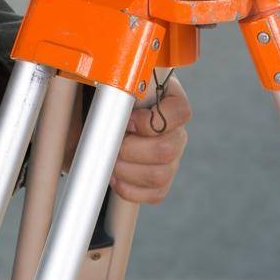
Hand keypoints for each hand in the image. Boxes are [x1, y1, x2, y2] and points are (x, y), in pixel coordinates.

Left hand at [66, 77, 191, 204]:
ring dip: (128, 171)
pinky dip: (130, 189)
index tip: (127, 122)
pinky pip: (156, 193)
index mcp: (170, 101)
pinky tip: (116, 177)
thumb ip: (118, 88)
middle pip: (169, 149)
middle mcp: (176, 131)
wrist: (98, 125)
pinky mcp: (162, 180)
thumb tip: (114, 93)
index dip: (152, 121)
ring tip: (111, 162)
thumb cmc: (105, 101)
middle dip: (132, 151)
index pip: (181, 112)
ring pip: (161, 175)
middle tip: (112, 146)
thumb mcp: (110, 86)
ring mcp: (172, 157)